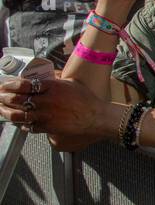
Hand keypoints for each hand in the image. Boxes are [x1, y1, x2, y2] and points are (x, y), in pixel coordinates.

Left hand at [0, 76, 115, 141]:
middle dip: (3, 98)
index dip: (10, 85)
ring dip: (6, 112)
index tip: (5, 85)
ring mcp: (46, 114)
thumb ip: (55, 80)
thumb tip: (44, 77)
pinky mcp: (48, 127)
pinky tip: (18, 122)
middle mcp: (46, 100)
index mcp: (51, 86)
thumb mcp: (71, 83)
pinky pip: (28, 126)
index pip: (24, 84)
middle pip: (17, 99)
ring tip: (2, 110)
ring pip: (18, 114)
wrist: (96, 117)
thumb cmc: (86, 100)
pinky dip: (21, 124)